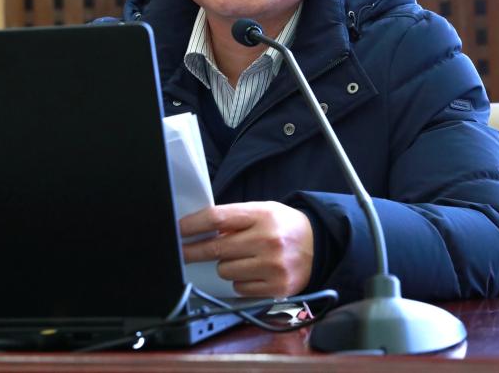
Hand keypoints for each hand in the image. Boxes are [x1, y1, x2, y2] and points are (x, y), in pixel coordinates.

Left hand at [180, 201, 313, 297]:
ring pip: (225, 270)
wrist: (320, 245)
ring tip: (243, 258)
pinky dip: (241, 281)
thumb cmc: (285, 226)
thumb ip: (235, 219)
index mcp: (262, 215)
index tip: (178, 230)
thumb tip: (200, 231)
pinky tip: (255, 271)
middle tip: (182, 252)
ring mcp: (272, 265)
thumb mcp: (263, 211)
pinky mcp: (276, 287)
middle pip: (216, 248)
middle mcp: (267, 240)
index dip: (193, 225)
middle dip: (194, 251)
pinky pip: (239, 287)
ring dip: (226, 265)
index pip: (217, 218)